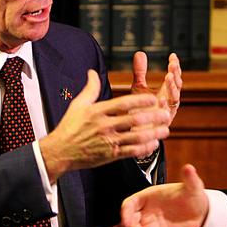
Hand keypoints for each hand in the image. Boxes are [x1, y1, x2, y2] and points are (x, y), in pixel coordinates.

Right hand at [39, 70, 170, 181]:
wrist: (60, 152)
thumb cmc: (70, 127)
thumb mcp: (78, 105)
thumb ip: (90, 88)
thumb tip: (92, 72)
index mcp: (98, 112)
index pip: (122, 104)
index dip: (139, 100)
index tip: (153, 98)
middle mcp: (104, 126)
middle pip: (133, 120)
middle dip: (152, 117)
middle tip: (166, 113)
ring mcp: (108, 141)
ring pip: (135, 137)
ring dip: (153, 134)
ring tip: (165, 130)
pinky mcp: (110, 155)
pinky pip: (130, 152)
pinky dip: (143, 149)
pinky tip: (154, 144)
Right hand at [121, 164, 208, 226]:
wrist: (200, 212)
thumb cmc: (192, 196)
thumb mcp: (193, 186)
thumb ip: (189, 178)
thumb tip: (189, 168)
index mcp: (148, 196)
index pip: (129, 204)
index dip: (125, 213)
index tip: (127, 222)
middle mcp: (145, 210)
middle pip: (128, 220)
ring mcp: (149, 223)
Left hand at [131, 51, 181, 125]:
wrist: (136, 132)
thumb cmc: (139, 109)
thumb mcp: (139, 88)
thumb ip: (140, 72)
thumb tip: (140, 53)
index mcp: (166, 92)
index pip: (174, 77)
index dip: (175, 67)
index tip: (172, 56)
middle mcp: (169, 101)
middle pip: (177, 87)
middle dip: (176, 75)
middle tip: (173, 65)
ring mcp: (167, 112)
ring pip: (175, 99)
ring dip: (172, 88)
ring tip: (168, 77)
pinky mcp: (161, 123)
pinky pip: (166, 115)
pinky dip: (164, 107)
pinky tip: (161, 99)